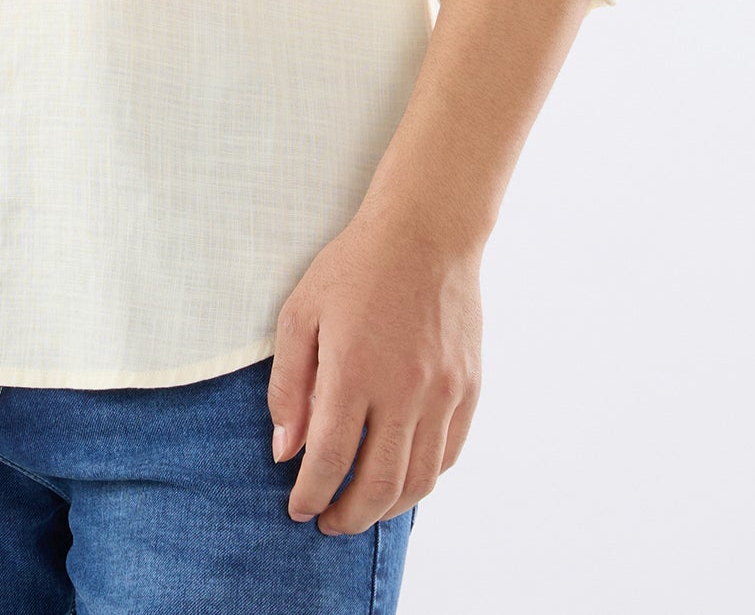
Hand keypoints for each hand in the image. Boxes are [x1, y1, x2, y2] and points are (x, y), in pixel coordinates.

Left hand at [267, 201, 482, 534]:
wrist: (426, 231)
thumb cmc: (355, 267)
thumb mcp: (300, 313)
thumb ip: (289, 385)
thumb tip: (285, 451)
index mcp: (353, 370)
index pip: (330, 460)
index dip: (310, 495)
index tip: (297, 508)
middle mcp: (403, 390)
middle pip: (378, 485)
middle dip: (347, 517)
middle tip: (328, 522)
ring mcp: (442, 392)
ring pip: (418, 480)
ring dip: (386, 508)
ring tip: (361, 508)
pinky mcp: (468, 388)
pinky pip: (448, 454)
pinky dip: (423, 480)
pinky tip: (401, 478)